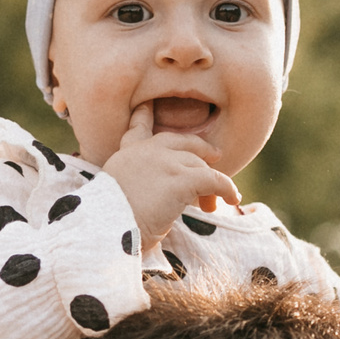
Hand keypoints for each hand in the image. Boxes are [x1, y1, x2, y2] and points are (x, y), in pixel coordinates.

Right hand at [105, 102, 241, 245]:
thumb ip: (134, 185)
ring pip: (199, 165)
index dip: (144, 116)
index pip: (137, 128)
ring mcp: (164, 162)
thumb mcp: (115, 195)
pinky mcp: (181, 179)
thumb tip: (157, 197)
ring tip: (211, 207)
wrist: (107, 231)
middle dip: (200, 148)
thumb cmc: (109, 224)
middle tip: (215, 157)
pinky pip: (214, 180)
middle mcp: (145, 151)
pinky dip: (227, 188)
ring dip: (210, 185)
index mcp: (126, 155)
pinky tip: (232, 198)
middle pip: (181, 141)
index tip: (147, 106)